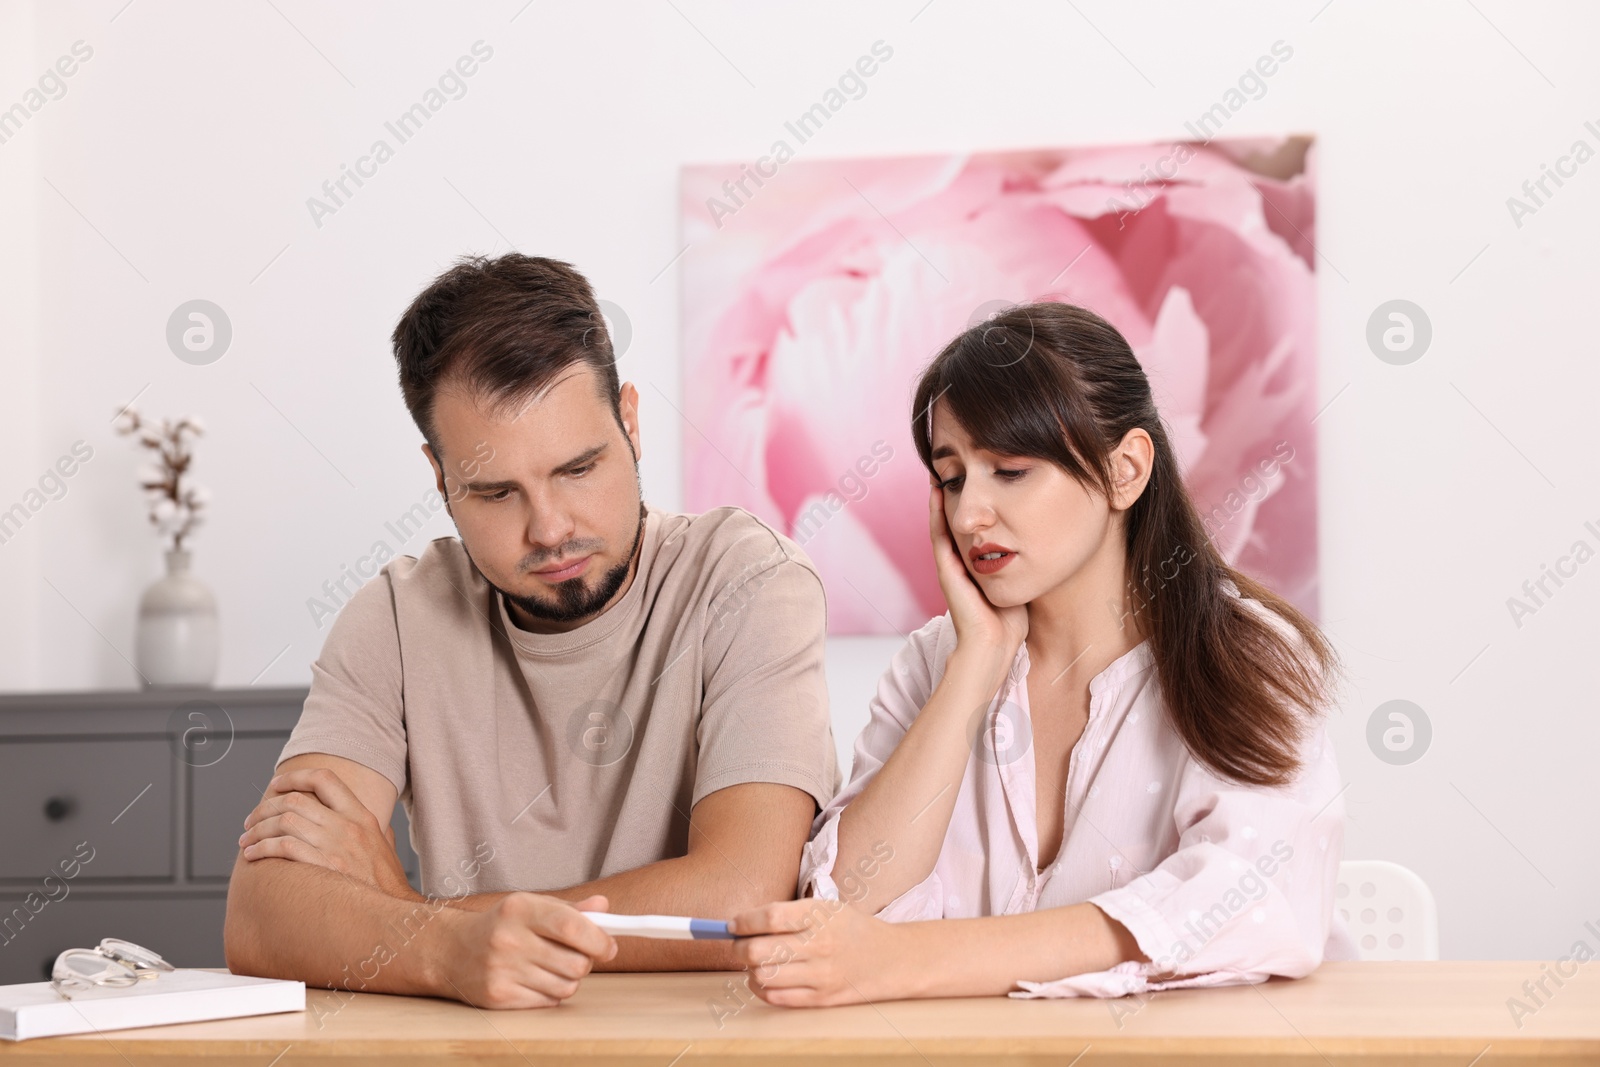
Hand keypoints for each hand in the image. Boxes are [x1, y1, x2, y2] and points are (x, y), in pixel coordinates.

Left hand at [240, 768, 414, 898]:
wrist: (393, 913)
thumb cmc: (387, 883)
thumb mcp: (384, 844)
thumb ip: (370, 828)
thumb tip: (362, 823)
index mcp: (361, 816)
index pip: (324, 779)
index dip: (294, 777)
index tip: (275, 785)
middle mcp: (347, 826)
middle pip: (294, 801)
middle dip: (264, 808)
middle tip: (250, 821)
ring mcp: (336, 847)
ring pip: (284, 822)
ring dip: (257, 830)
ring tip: (246, 841)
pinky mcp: (324, 868)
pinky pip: (284, 848)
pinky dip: (262, 849)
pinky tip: (253, 856)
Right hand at [439, 893, 616, 1008]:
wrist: (451, 950)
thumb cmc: (501, 925)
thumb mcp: (531, 906)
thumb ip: (569, 909)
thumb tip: (603, 906)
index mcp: (521, 909)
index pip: (572, 927)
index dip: (599, 940)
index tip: (609, 946)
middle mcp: (509, 939)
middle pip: (576, 963)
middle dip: (585, 962)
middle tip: (575, 955)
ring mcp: (502, 970)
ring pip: (566, 986)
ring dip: (568, 979)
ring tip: (552, 966)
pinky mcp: (498, 997)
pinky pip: (548, 1002)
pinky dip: (550, 993)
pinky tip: (535, 979)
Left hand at [728, 898, 910, 1006]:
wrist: (890, 958)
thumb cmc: (850, 929)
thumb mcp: (826, 908)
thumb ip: (787, 914)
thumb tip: (741, 924)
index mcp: (820, 915)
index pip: (770, 917)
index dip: (744, 921)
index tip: (733, 924)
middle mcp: (820, 944)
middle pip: (759, 950)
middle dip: (739, 947)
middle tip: (739, 944)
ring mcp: (821, 975)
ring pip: (764, 976)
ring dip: (751, 969)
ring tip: (756, 962)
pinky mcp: (821, 998)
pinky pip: (776, 998)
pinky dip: (762, 988)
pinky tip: (766, 978)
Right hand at [928, 485, 1027, 668]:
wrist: (994, 647)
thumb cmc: (1011, 622)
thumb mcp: (1020, 582)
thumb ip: (1023, 563)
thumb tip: (1045, 541)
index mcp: (976, 565)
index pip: (973, 527)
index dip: (973, 503)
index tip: (978, 478)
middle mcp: (960, 562)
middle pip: (956, 521)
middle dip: (955, 495)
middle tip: (953, 467)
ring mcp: (950, 565)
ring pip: (943, 523)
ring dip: (940, 497)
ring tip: (940, 470)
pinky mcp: (945, 570)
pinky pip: (938, 535)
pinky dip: (935, 513)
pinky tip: (936, 491)